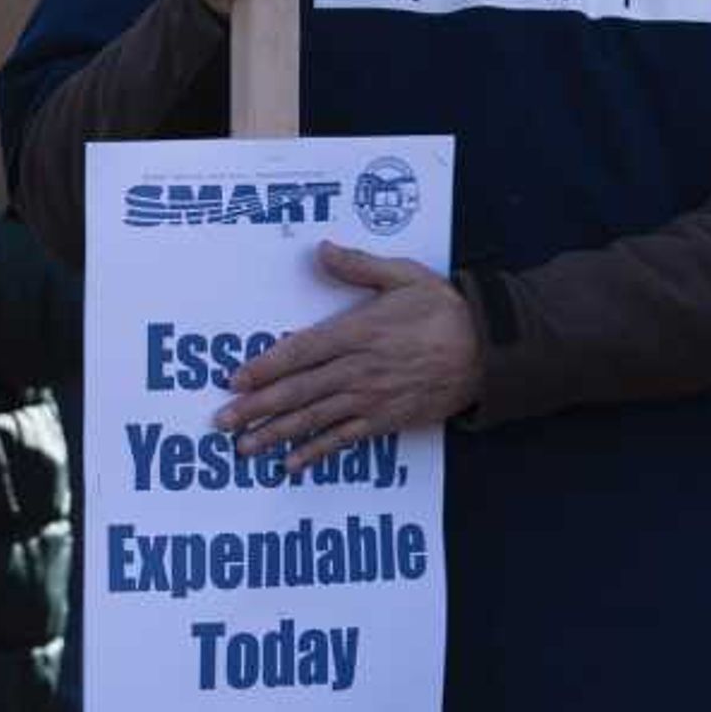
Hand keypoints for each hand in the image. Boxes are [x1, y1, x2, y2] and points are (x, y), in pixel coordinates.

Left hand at [220, 245, 481, 469]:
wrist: (489, 352)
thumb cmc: (443, 310)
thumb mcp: (403, 276)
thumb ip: (359, 265)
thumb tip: (321, 249)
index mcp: (357, 333)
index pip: (300, 352)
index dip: (265, 367)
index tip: (234, 379)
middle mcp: (359, 370)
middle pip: (299, 391)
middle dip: (257, 407)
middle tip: (221, 421)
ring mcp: (373, 399)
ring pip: (316, 419)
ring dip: (277, 433)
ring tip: (244, 445)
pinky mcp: (388, 420)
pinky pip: (346, 438)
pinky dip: (318, 451)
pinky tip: (292, 462)